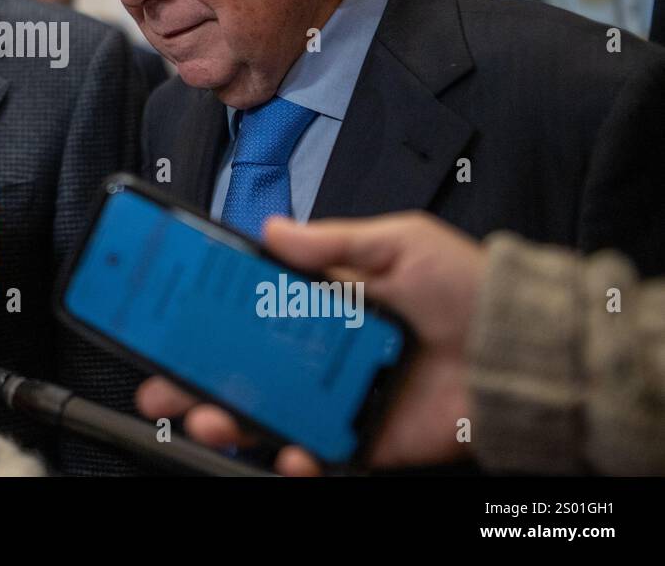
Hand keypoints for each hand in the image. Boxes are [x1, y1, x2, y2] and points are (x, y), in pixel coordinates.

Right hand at [135, 212, 487, 473]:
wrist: (527, 349)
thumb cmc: (470, 288)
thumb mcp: (399, 242)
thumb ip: (334, 242)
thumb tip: (273, 229)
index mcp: (325, 301)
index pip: (249, 308)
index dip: (206, 315)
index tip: (168, 319)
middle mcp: (323, 350)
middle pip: (243, 366)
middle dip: (194, 377)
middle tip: (161, 385)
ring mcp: (339, 397)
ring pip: (267, 413)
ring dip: (229, 419)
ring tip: (209, 418)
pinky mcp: (365, 438)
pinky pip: (317, 454)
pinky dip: (293, 458)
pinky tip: (285, 449)